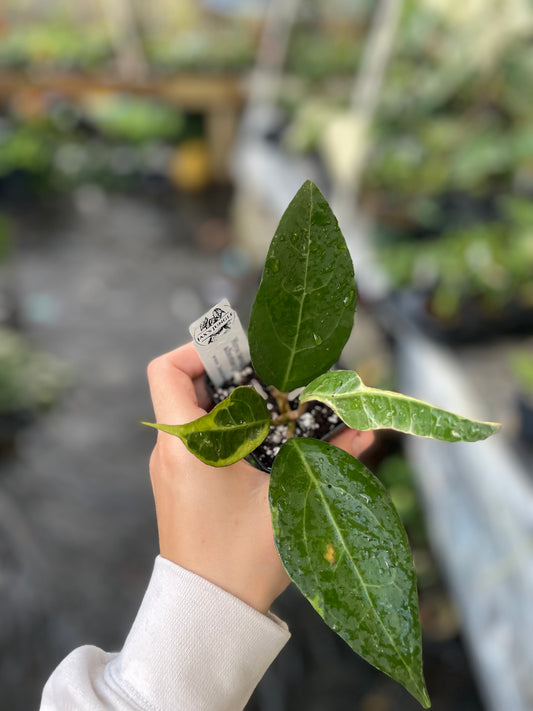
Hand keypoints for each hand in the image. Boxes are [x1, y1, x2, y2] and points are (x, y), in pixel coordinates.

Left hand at [147, 343, 373, 613]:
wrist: (208, 611)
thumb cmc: (242, 559)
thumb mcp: (290, 501)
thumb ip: (332, 459)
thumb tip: (368, 430)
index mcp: (186, 445)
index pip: (168, 369)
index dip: (199, 348)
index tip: (241, 353)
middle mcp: (170, 450)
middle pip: (185, 385)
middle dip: (228, 372)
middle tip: (271, 377)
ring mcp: (171, 467)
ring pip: (192, 411)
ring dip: (229, 401)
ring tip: (271, 406)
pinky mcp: (179, 483)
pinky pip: (195, 437)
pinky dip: (224, 425)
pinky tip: (261, 439)